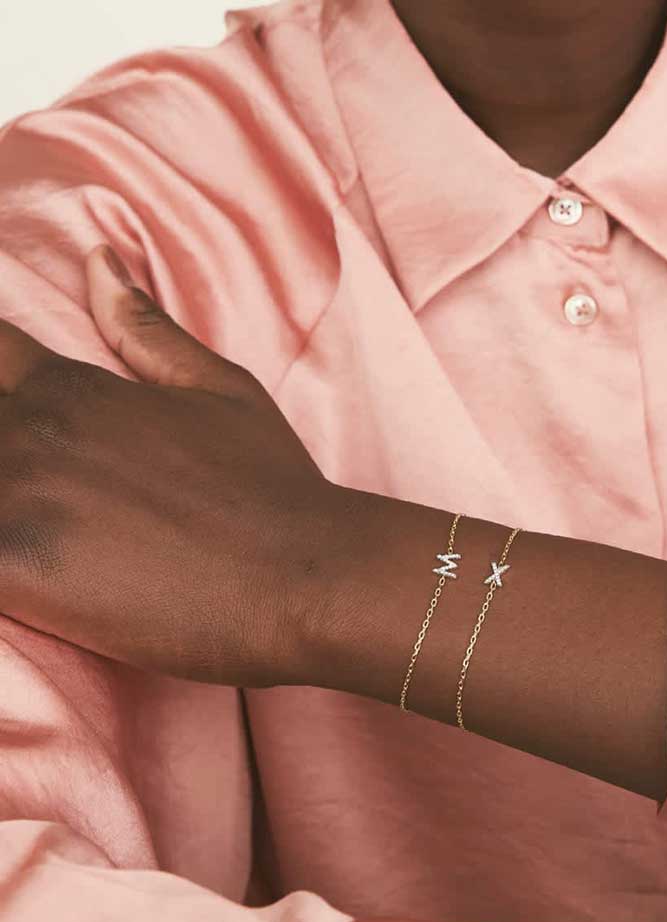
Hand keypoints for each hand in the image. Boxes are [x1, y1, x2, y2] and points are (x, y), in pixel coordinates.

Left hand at [0, 245, 340, 685]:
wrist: (301, 581)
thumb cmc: (274, 489)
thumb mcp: (222, 390)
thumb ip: (146, 328)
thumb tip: (98, 259)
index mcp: (68, 387)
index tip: (18, 407)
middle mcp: (30, 431)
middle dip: (1, 444)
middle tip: (42, 478)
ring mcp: (14, 499)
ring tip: (31, 517)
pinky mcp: (11, 569)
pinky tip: (21, 563)